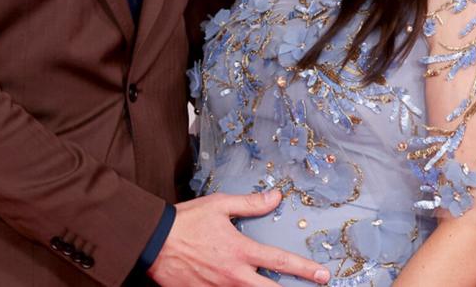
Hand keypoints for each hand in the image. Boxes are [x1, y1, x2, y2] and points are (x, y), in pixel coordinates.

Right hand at [147, 189, 331, 285]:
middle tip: (312, 286)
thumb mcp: (219, 205)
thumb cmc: (185, 222)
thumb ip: (250, 203)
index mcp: (240, 250)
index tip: (322, 274)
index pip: (280, 261)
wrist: (153, 242)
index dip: (305, 269)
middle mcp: (233, 274)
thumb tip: (275, 197)